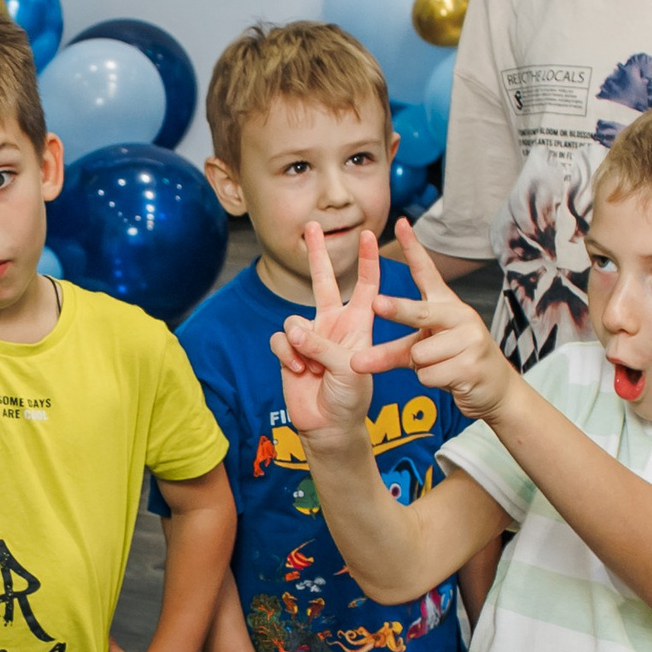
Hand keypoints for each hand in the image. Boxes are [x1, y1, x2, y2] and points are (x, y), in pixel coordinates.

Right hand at [270, 223, 379, 438]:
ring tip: (312, 366)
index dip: (368, 260)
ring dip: (301, 342)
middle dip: (317, 254)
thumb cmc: (350, 398)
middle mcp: (333, 325)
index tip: (371, 234)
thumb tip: (293, 329)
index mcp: (358, 324)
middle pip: (323, 281)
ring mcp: (310, 338)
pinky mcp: (290, 351)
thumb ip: (322, 346)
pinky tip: (299, 371)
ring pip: (294, 318)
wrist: (329, 426)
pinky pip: (281, 339)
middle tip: (312, 225)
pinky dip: (288, 355)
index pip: (366, 286)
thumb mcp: (347, 369)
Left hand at [359, 221, 520, 421]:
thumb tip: (354, 361)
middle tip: (377, 303)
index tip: (401, 223)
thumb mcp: (423, 350)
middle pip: (420, 312)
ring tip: (441, 366)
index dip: (413, 248)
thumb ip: (391, 350)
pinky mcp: (471, 365)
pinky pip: (429, 375)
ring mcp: (469, 339)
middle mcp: (459, 316)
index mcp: (446, 305)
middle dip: (398, 310)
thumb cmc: (453, 361)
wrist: (494, 388)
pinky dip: (431, 381)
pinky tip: (450, 377)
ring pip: (419, 354)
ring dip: (421, 367)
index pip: (427, 272)